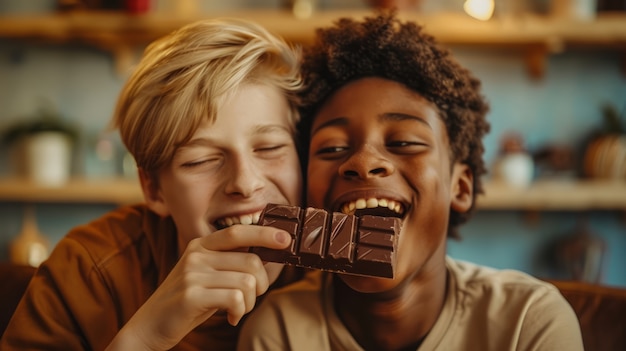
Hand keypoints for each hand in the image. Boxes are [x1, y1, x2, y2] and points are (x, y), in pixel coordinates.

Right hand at [106, 225, 289, 350]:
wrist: (150, 325)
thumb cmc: (188, 301)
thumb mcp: (208, 275)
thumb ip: (231, 263)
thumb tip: (269, 255)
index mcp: (201, 245)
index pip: (238, 232)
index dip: (265, 233)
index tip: (286, 240)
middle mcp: (196, 254)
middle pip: (251, 261)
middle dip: (262, 284)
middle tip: (251, 298)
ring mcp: (192, 274)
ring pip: (247, 282)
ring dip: (250, 302)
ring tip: (237, 309)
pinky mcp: (191, 295)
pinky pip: (235, 299)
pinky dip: (239, 312)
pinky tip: (230, 317)